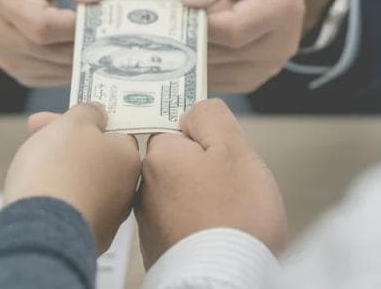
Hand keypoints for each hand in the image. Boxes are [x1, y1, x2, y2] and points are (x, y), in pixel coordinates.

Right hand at [0, 0, 103, 86]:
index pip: (42, 25)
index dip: (77, 26)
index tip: (103, 16)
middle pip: (52, 51)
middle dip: (88, 42)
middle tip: (118, 32)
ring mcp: (5, 57)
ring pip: (57, 70)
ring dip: (87, 58)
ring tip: (107, 38)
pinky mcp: (18, 72)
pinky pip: (55, 78)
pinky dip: (77, 67)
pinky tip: (89, 48)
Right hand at [4, 104, 140, 252]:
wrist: (41, 229)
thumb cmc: (60, 167)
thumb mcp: (74, 122)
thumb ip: (89, 112)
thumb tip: (99, 113)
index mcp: (128, 157)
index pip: (113, 130)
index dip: (85, 120)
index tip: (61, 116)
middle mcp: (125, 189)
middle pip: (95, 156)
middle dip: (66, 141)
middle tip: (34, 128)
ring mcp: (107, 217)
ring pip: (82, 182)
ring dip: (60, 168)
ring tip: (29, 160)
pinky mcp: (87, 238)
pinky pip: (71, 208)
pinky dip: (56, 196)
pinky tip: (36, 190)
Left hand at [135, 99, 286, 268]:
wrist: (227, 281)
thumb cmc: (236, 216)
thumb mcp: (234, 148)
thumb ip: (211, 117)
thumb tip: (193, 109)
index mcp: (159, 156)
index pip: (175, 129)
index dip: (204, 138)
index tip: (222, 151)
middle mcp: (144, 188)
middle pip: (178, 163)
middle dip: (203, 170)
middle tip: (231, 186)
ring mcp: (148, 222)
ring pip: (179, 195)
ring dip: (200, 199)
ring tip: (227, 215)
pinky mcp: (158, 249)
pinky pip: (180, 225)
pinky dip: (197, 227)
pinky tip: (217, 235)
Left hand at [181, 0, 339, 93]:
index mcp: (281, 7)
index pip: (232, 29)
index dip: (200, 22)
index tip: (183, 6)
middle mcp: (280, 45)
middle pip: (220, 52)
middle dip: (191, 36)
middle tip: (175, 17)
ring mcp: (267, 68)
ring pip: (212, 71)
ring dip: (190, 51)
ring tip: (187, 26)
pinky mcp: (252, 80)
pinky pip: (214, 80)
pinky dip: (196, 64)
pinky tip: (193, 42)